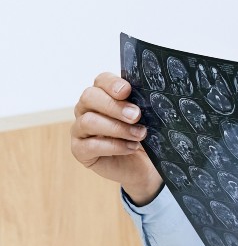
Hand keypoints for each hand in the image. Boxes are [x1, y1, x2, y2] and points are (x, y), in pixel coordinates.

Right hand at [70, 73, 161, 203]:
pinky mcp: (80, 150)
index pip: (101, 80)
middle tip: (136, 116)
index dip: (112, 84)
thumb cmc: (145, 135)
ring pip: (88, 121)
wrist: (145, 165)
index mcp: (104, 94)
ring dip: (117, 128)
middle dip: (114, 106)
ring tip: (139, 135)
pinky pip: (90, 145)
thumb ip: (143, 103)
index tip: (127, 91)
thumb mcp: (148, 117)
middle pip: (89, 97)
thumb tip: (148, 94)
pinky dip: (113, 146)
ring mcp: (80, 130)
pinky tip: (131, 148)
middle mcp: (87, 109)